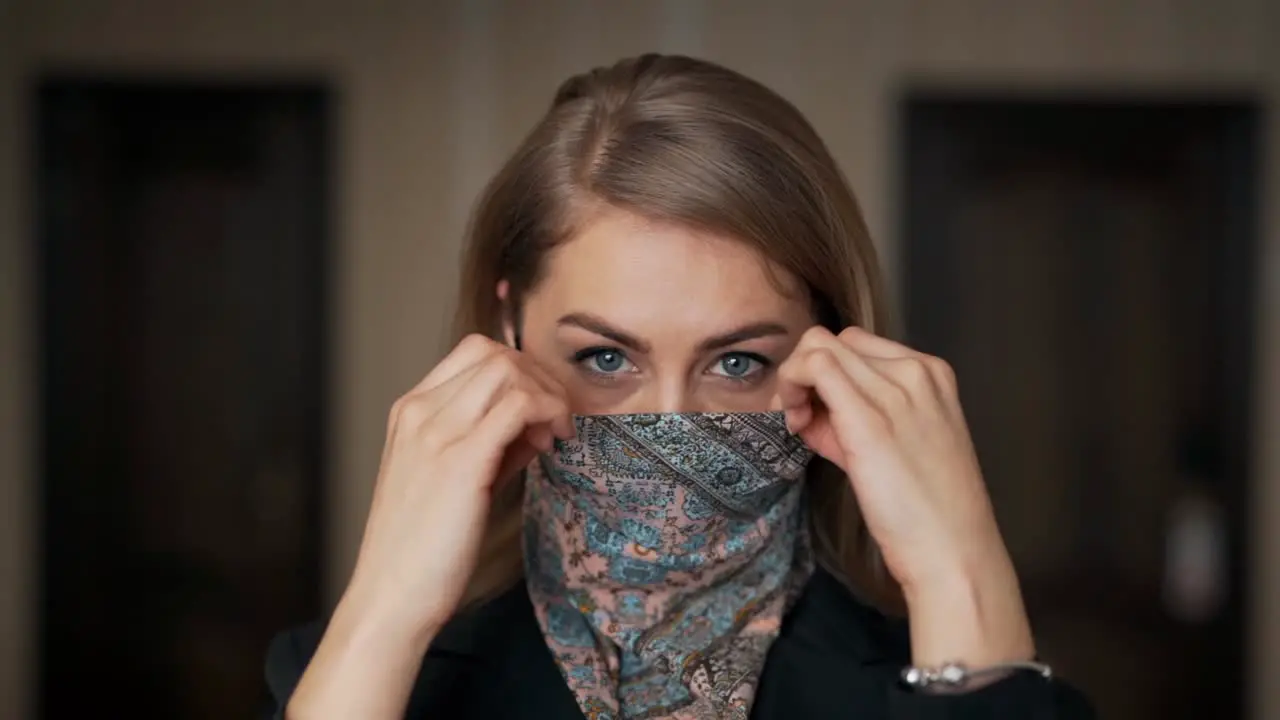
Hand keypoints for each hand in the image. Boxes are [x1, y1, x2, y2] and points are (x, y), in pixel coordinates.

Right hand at [287, 335, 573, 718]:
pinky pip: (519, 405)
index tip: (539, 409)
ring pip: (508, 370)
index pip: (473, 352)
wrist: (392, 595)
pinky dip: (547, 413)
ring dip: (546, 394)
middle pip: (494, 353)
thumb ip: (493, 443)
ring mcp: (436, 432)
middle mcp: (419, 411)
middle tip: (556, 419)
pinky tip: (553, 444)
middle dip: (538, 378)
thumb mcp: (454, 478)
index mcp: (410, 411)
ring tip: (555, 434)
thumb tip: (537, 421)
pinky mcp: (461, 460)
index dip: (519, 371)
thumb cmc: (423, 546)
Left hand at [775, 326, 1032, 668]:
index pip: (858, 346)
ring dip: (794, 380)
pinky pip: (814, 366)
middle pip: (836, 341)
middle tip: (801, 421)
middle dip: (806, 375)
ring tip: (800, 426)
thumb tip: (813, 408)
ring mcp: (895, 390)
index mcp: (932, 375)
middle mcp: (915, 372)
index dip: (828, 375)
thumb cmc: (928, 510)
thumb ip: (859, 416)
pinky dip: (791, 386)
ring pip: (818, 346)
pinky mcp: (869, 417)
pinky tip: (796, 424)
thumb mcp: (899, 446)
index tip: (820, 415)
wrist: (954, 552)